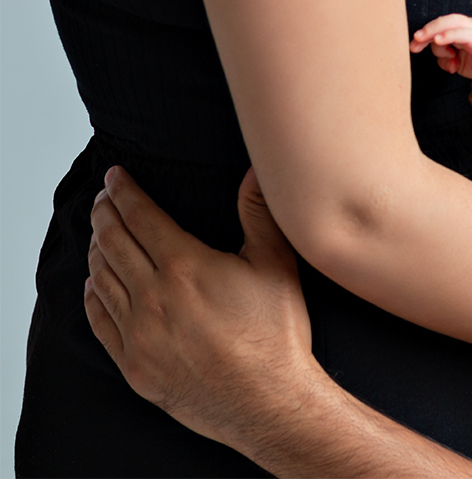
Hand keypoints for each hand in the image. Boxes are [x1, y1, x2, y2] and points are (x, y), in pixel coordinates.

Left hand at [84, 166, 314, 448]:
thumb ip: (260, 213)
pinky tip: (94, 285)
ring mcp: (139, 334)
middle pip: (112, 243)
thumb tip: (254, 171)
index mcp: (185, 266)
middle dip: (104, 214)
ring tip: (99, 234)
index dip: (124, 192)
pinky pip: (100, 323)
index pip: (140, 217)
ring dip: (96, 250)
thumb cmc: (276, 334)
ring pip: (101, 280)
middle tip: (103, 198)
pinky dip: (92, 296)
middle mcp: (153, 297)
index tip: (114, 177)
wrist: (269, 402)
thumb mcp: (277, 264)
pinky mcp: (135, 365)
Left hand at [410, 14, 471, 93]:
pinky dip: (449, 35)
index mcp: (462, 28)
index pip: (440, 24)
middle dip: (427, 31)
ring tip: (445, 56)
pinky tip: (439, 40)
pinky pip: (464, 33)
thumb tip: (430, 50)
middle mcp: (469, 25)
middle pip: (444, 20)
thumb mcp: (455, 60)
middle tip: (415, 43)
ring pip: (452, 23)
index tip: (413, 45)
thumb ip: (443, 54)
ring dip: (436, 34)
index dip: (425, 32)